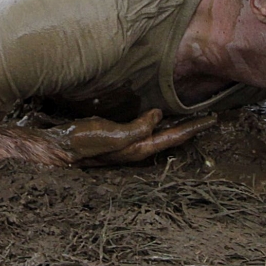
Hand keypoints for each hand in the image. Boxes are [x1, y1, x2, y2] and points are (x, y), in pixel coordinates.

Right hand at [47, 109, 217, 165]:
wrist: (53, 149)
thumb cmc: (81, 142)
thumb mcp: (110, 135)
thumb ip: (136, 128)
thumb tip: (158, 116)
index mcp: (137, 148)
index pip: (172, 138)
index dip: (192, 129)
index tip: (212, 120)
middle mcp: (134, 148)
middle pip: (169, 139)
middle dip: (188, 129)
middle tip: (208, 119)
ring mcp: (125, 144)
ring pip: (158, 135)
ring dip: (174, 127)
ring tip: (189, 117)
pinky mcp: (115, 137)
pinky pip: (144, 130)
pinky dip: (156, 124)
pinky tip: (156, 118)